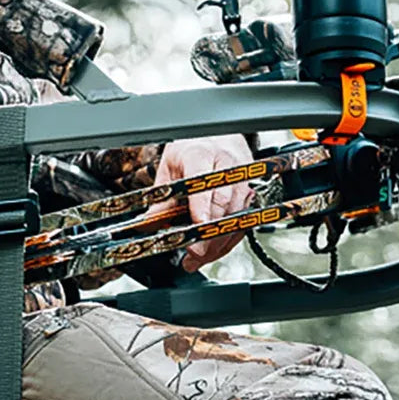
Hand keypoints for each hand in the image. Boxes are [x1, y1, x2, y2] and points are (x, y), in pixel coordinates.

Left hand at [151, 134, 254, 271]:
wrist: (217, 140)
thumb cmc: (192, 153)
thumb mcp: (170, 168)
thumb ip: (162, 197)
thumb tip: (148, 223)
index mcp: (200, 154)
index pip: (203, 180)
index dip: (202, 205)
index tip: (197, 226)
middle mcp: (226, 165)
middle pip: (223, 202)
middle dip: (209, 232)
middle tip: (193, 254)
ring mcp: (242, 180)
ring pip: (236, 216)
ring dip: (218, 242)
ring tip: (197, 258)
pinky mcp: (250, 194)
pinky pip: (243, 223)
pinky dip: (228, 241)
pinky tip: (213, 252)